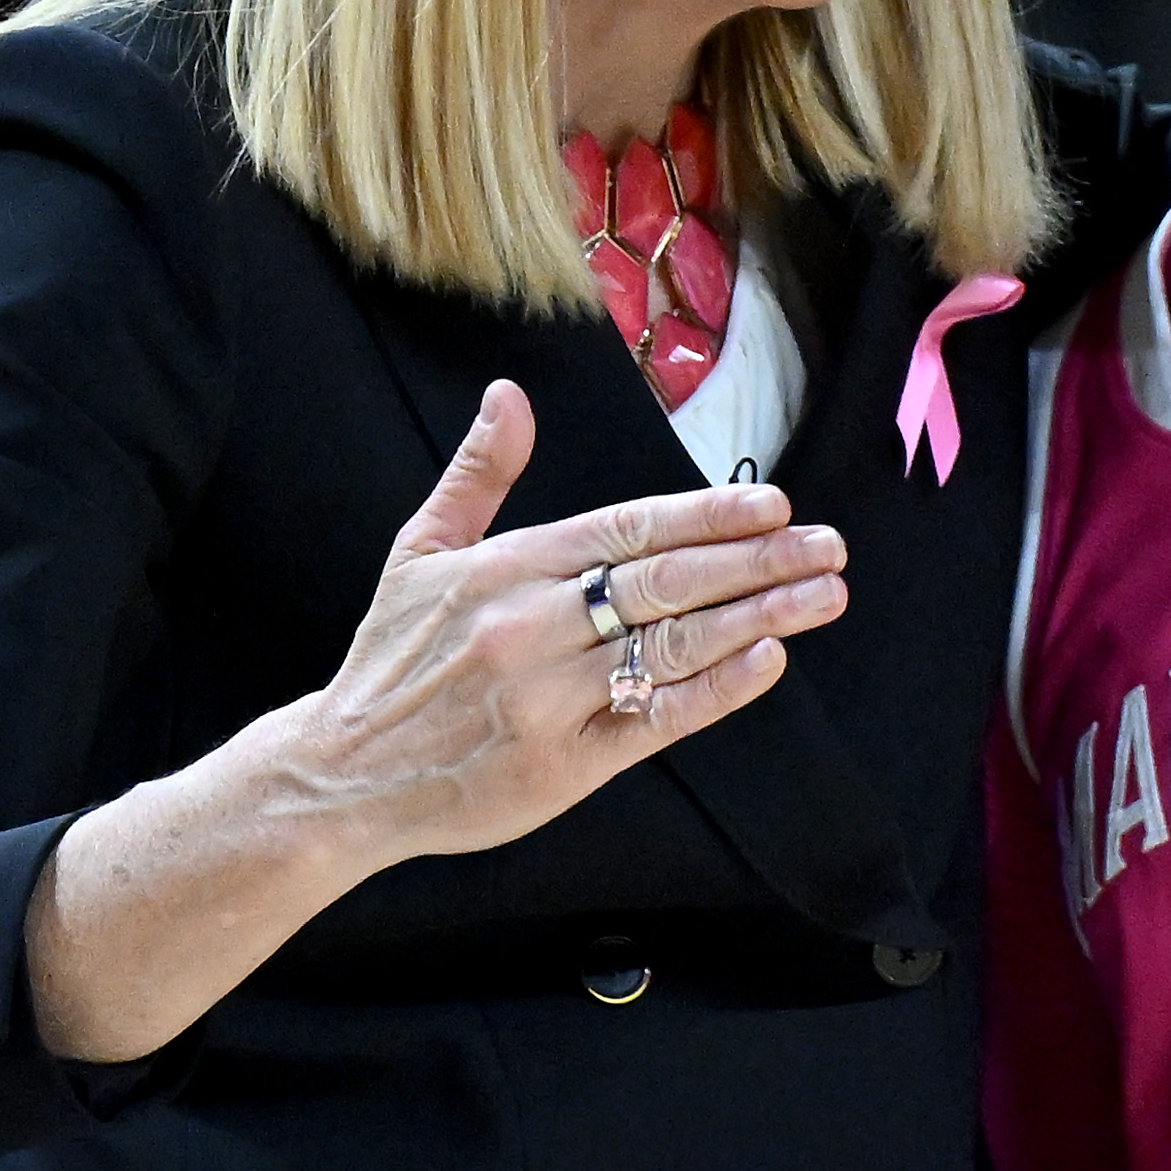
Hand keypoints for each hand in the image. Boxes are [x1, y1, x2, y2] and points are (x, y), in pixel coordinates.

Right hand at [288, 379, 845, 867]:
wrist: (341, 776)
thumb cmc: (392, 659)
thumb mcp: (419, 552)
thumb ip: (478, 475)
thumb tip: (509, 395)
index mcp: (505, 569)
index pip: (625, 529)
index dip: (704, 515)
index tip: (773, 504)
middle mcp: (530, 628)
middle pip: (663, 583)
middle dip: (755, 561)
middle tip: (829, 545)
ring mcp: (548, 700)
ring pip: (668, 648)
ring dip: (756, 617)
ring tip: (822, 596)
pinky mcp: (560, 768)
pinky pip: (652, 721)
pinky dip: (714, 691)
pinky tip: (767, 660)